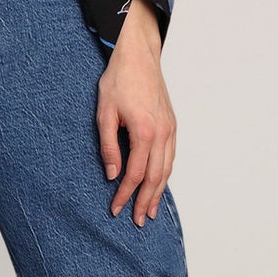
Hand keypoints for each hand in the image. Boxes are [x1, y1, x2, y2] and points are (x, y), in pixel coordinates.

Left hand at [97, 0, 176, 225]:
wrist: (138, 55)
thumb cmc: (119, 79)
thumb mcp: (105, 112)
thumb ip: (109, 146)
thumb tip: (113, 174)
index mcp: (145, 131)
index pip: (135, 173)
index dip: (125, 195)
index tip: (115, 208)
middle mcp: (162, 133)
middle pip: (155, 177)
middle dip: (145, 201)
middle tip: (138, 221)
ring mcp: (170, 129)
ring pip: (167, 169)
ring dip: (158, 192)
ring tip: (150, 211)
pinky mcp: (172, 124)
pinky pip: (171, 157)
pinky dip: (165, 175)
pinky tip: (158, 184)